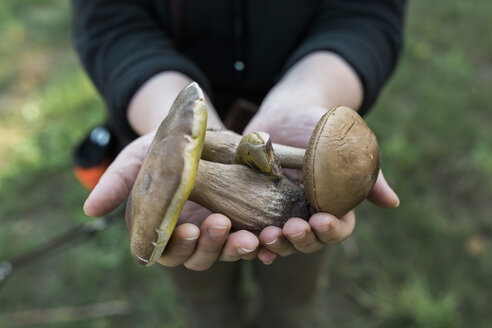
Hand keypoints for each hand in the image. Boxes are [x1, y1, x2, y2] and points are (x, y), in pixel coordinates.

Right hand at [84, 132, 260, 270]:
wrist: (195, 130)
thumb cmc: (162, 148)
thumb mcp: (138, 158)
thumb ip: (116, 182)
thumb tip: (88, 209)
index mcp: (165, 228)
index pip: (169, 251)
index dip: (178, 246)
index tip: (188, 229)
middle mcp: (194, 235)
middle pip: (201, 257)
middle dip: (211, 246)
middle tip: (220, 224)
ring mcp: (221, 229)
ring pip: (230, 252)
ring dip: (239, 248)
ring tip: (253, 236)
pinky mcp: (245, 219)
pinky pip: (257, 239)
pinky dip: (265, 244)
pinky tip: (271, 237)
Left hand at [243, 105, 399, 263]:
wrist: (285, 114)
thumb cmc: (320, 125)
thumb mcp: (344, 142)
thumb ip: (366, 172)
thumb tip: (393, 203)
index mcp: (333, 204)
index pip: (338, 228)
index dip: (331, 230)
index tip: (320, 219)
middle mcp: (308, 215)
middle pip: (309, 242)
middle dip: (302, 239)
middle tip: (291, 229)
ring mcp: (281, 213)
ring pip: (282, 242)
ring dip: (276, 245)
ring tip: (267, 236)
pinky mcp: (256, 207)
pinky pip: (254, 232)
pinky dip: (252, 241)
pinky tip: (248, 241)